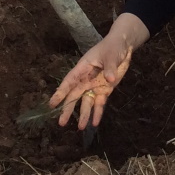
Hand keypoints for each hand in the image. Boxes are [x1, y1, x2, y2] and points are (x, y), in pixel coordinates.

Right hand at [49, 14, 146, 129]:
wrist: (123, 47)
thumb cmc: (113, 47)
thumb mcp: (111, 54)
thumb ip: (109, 67)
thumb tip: (109, 79)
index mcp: (83, 68)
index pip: (69, 81)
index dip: (60, 92)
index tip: (52, 104)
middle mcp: (86, 79)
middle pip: (74, 96)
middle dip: (68, 109)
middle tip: (61, 123)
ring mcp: (95, 86)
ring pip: (86, 102)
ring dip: (83, 114)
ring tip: (80, 128)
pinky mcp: (105, 90)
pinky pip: (100, 103)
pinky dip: (98, 113)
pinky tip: (95, 123)